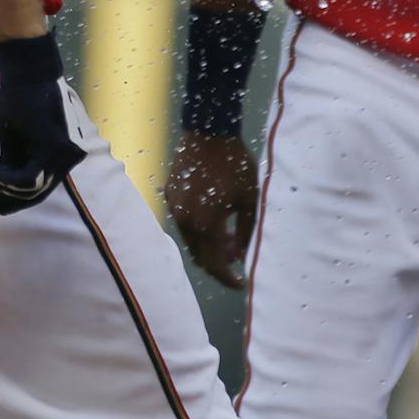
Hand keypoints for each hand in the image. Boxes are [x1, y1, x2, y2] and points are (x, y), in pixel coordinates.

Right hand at [0, 35, 85, 214]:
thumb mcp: (14, 141)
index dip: (10, 203)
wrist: (26, 74)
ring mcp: (63, 156)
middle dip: (2, 199)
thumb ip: (13, 165)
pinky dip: (1, 175)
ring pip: (29, 190)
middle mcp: (67, 160)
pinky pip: (27, 179)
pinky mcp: (54, 149)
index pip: (37, 191)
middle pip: (34, 195)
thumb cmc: (20, 103)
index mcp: (59, 158)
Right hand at [166, 132, 258, 288]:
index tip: (241, 284)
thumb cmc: (236, 165)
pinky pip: (184, 225)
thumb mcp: (249, 200)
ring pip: (190, 243)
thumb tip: (238, 257)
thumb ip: (244, 233)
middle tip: (234, 268)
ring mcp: (175, 210)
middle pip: (200, 258)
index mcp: (207, 224)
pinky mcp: (170, 199)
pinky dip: (197, 233)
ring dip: (207, 250)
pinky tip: (212, 225)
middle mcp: (186, 222)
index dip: (228, 278)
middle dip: (218, 267)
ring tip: (226, 246)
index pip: (216, 264)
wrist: (209, 134)